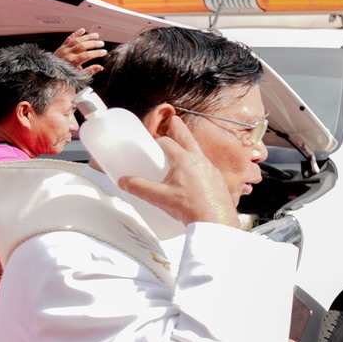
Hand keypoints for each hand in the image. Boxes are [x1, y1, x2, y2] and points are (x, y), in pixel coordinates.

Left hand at [54, 28, 106, 73]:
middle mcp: (68, 54)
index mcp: (73, 62)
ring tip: (96, 35)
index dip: (97, 53)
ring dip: (87, 37)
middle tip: (102, 43)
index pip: (87, 55)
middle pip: (82, 46)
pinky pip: (69, 38)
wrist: (52, 72)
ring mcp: (64, 49)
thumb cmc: (66, 74)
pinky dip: (76, 33)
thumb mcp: (79, 75)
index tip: (104, 52)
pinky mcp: (62, 46)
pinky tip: (83, 30)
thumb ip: (90, 71)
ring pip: (77, 40)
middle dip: (93, 44)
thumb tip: (100, 67)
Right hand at [115, 112, 237, 227]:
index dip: (158, 141)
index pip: (168, 143)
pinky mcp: (218, 180)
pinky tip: (195, 172)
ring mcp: (211, 170)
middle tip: (175, 119)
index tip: (153, 141)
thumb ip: (139, 187)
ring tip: (185, 145)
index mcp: (184, 160)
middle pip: (187, 139)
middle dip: (179, 128)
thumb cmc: (190, 207)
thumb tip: (124, 181)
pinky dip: (199, 164)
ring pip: (199, 152)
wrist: (215, 221)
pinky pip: (206, 167)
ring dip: (190, 146)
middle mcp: (200, 161)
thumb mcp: (159, 197)